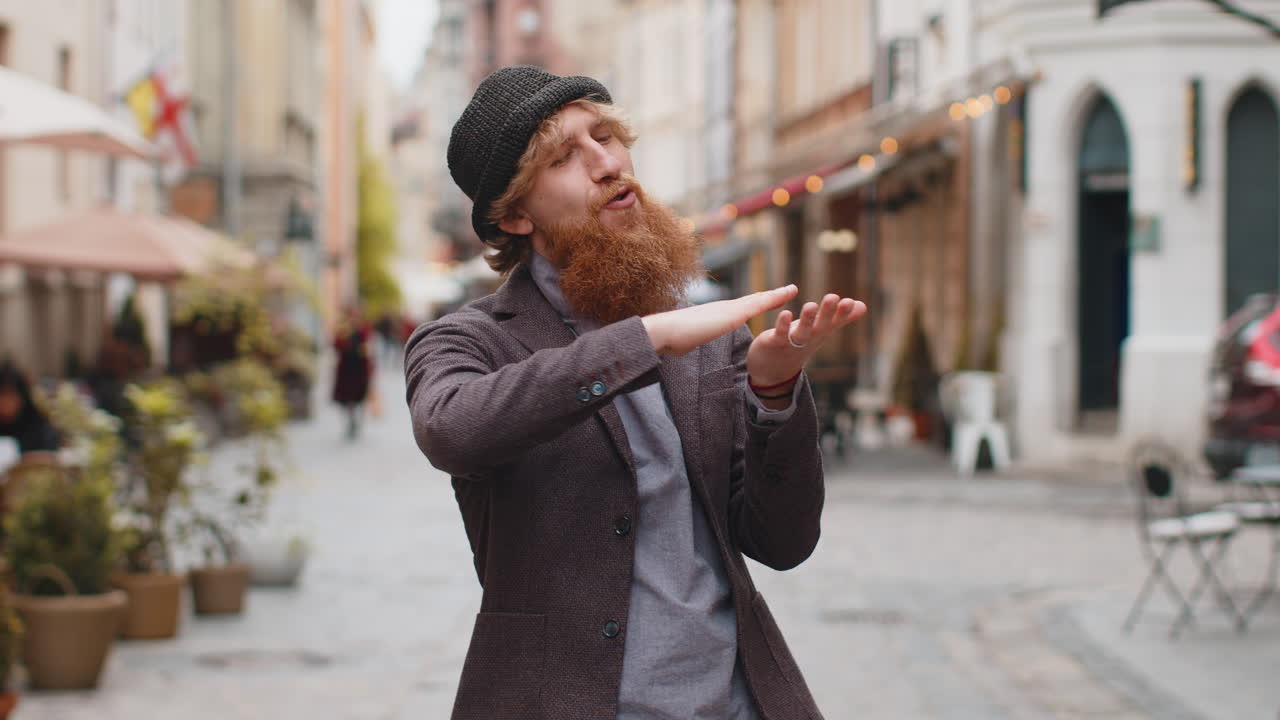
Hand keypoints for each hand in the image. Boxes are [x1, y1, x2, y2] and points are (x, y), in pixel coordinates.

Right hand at [643, 285, 798, 355]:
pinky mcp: (731, 314)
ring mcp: (728, 309)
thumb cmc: (670, 338)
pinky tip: (785, 295)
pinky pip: (757, 305)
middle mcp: (724, 308)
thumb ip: (689, 338)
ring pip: (757, 300)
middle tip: (788, 289)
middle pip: (752, 300)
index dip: (755, 304)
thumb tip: (683, 343)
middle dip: (770, 296)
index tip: (767, 300)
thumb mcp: (685, 339)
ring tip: (792, 289)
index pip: (741, 308)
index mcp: (716, 315)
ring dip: (775, 295)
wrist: (663, 331)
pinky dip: (772, 300)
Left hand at [746, 293, 865, 387]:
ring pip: (801, 332)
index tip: (851, 302)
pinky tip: (785, 313)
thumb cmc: (801, 342)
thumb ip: (841, 317)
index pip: (834, 321)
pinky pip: (779, 334)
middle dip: (827, 313)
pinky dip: (782, 326)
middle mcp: (809, 338)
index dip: (842, 313)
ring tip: (811, 305)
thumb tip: (863, 306)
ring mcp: (792, 342)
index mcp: (820, 332)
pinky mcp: (774, 343)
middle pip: (820, 326)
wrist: (775, 369)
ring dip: (806, 319)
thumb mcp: (822, 329)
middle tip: (834, 297)